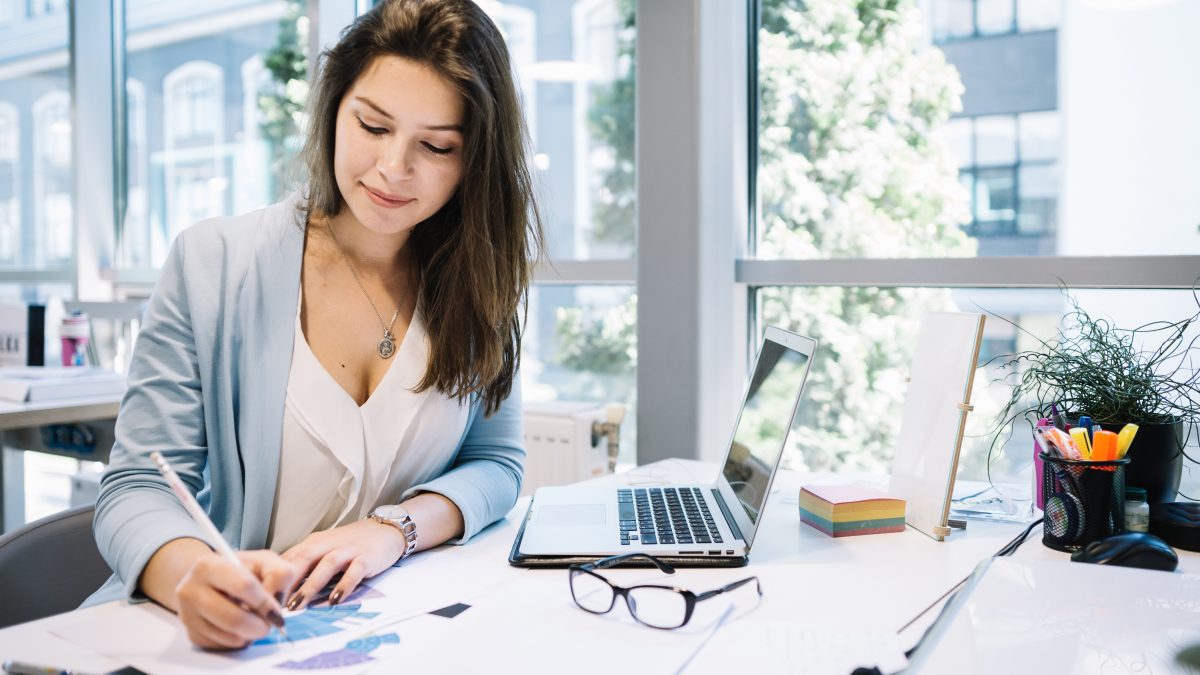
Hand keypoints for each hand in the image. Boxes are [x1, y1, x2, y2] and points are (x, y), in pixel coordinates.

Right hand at [174, 549, 298, 649]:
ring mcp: (188, 615)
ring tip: (254, 622)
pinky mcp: (192, 635)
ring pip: (228, 637)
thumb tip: (275, 607)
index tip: (276, 611)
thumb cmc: (242, 570)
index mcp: (209, 565)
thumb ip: (279, 576)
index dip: (265, 602)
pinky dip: (238, 641)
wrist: (211, 581)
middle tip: (269, 625)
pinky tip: (240, 627)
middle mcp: (190, 590)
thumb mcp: (265, 562)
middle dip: (259, 626)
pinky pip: (222, 646)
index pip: (243, 586)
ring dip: (250, 635)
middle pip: (232, 618)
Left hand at [282, 519, 406, 609]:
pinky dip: (344, 585)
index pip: (289, 557)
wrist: (386, 529)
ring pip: (326, 565)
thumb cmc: (351, 544)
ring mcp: (348, 550)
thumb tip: (277, 582)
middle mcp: (329, 544)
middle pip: (304, 558)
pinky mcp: (367, 558)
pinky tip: (335, 600)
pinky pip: (354, 571)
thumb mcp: (324, 548)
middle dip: (286, 580)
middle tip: (272, 602)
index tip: (260, 594)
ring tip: (297, 605)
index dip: (273, 575)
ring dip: (310, 585)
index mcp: (314, 543)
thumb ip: (304, 562)